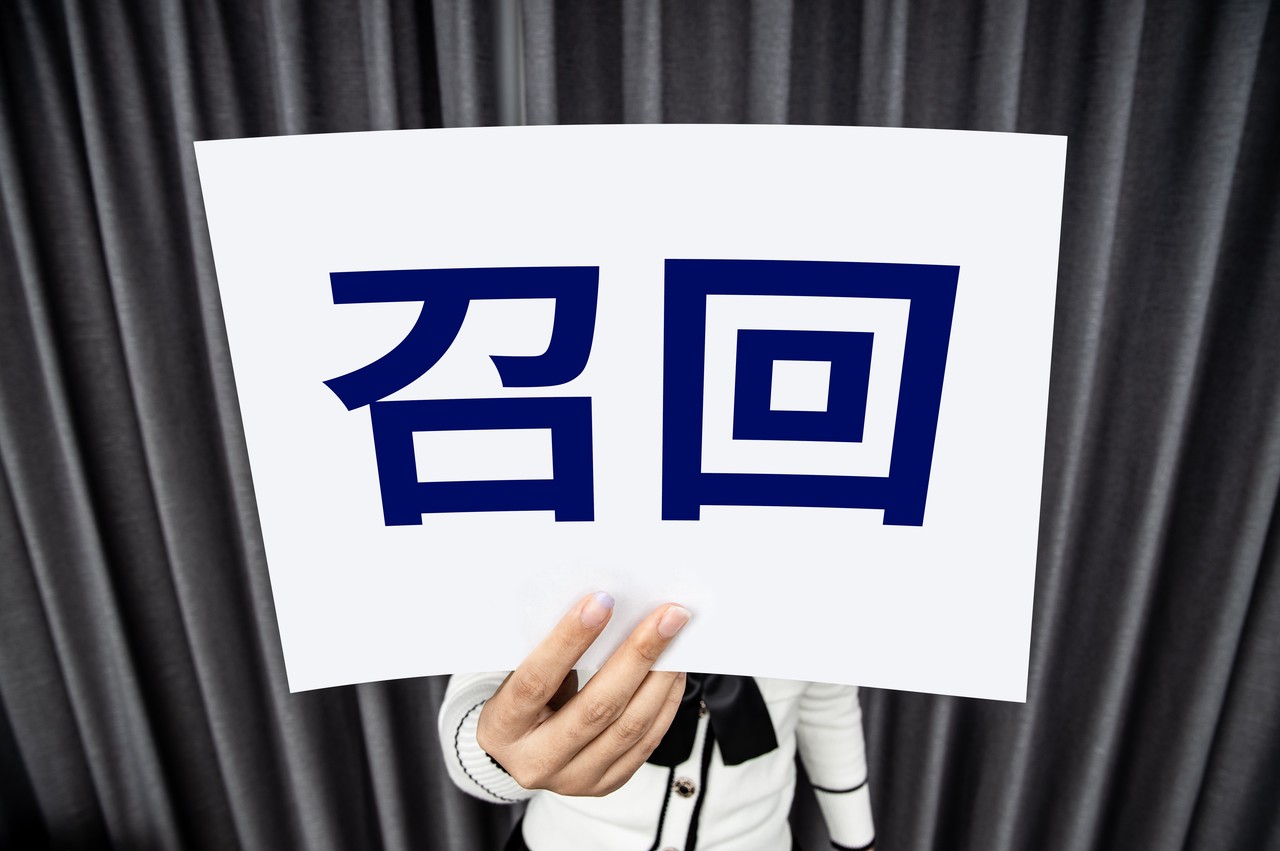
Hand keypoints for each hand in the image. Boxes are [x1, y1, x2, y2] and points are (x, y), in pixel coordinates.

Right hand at [476, 592, 690, 796]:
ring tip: (677, 640)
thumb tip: (605, 611)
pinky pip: (645, 743)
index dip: (570, 640)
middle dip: (638, 655)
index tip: (602, 601)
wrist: (518, 755)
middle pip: (597, 707)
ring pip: (629, 727)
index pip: (537, 681)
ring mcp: (573, 779)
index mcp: (503, 727)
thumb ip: (552, 654)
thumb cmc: (520, 702)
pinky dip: (664, 703)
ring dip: (660, 678)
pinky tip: (673, 673)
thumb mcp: (517, 677)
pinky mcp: (604, 784)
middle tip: (666, 617)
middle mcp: (537, 761)